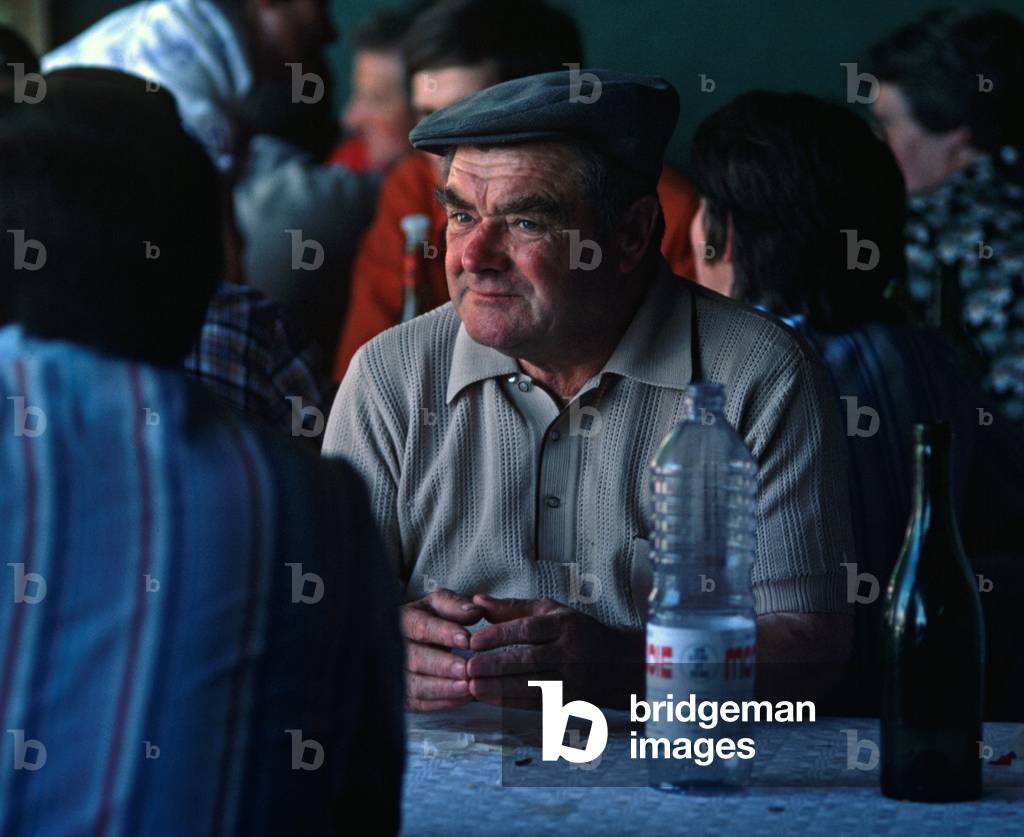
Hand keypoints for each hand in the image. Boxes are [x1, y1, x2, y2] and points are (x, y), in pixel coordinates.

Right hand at [402, 588, 482, 711]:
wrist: (411, 642)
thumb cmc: (429, 620)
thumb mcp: (440, 605)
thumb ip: (456, 605)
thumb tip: (474, 611)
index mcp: (402, 619)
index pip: (420, 626)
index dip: (443, 633)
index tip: (466, 639)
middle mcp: (392, 648)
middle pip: (414, 658)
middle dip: (442, 665)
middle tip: (465, 668)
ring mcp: (394, 674)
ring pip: (415, 685)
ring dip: (442, 688)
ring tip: (467, 686)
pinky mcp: (402, 696)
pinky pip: (420, 703)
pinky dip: (442, 702)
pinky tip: (463, 698)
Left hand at [466, 595, 642, 709]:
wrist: (618, 665)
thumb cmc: (577, 632)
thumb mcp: (552, 612)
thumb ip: (513, 607)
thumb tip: (477, 601)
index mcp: (566, 625)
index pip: (529, 630)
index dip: (500, 635)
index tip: (474, 641)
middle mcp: (570, 652)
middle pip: (529, 660)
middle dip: (496, 665)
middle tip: (467, 667)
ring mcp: (572, 680)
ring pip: (532, 686)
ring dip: (500, 687)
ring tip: (472, 686)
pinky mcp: (569, 702)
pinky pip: (536, 703)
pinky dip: (511, 702)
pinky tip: (489, 699)